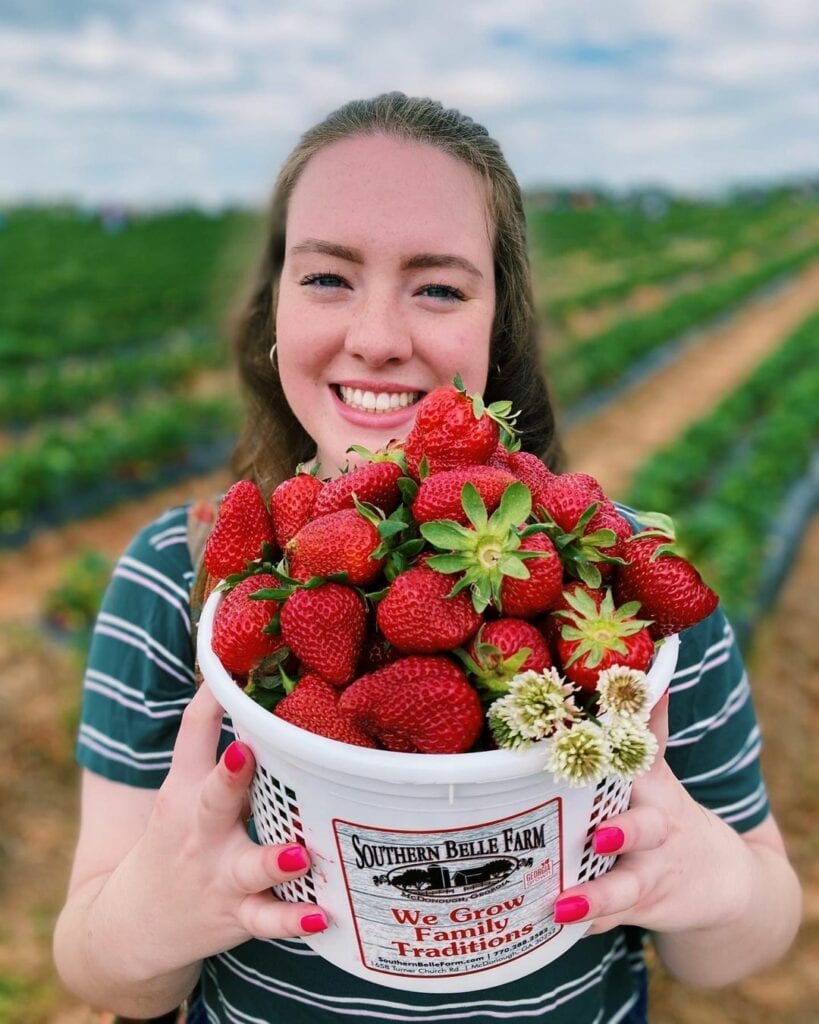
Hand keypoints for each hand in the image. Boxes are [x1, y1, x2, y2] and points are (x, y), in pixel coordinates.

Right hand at [120, 682, 327, 978]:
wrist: (133, 925)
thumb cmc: (176, 836)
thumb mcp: (181, 786)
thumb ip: (215, 739)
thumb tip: (250, 677)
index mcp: (186, 787)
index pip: (192, 734)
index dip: (210, 700)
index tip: (224, 671)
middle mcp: (200, 829)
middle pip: (213, 799)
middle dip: (228, 777)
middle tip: (243, 754)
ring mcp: (218, 874)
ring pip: (248, 868)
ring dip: (274, 861)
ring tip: (301, 854)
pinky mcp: (237, 914)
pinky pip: (267, 919)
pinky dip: (294, 920)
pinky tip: (324, 914)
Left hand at [553, 692, 752, 935]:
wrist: (722, 878)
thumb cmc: (667, 812)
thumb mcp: (660, 770)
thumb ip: (647, 724)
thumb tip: (650, 670)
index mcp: (651, 788)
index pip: (632, 762)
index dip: (609, 751)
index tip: (574, 736)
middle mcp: (654, 829)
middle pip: (642, 828)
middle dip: (623, 831)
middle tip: (598, 835)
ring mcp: (651, 873)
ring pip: (626, 886)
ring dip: (599, 895)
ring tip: (567, 902)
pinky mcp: (644, 908)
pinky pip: (615, 918)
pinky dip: (592, 922)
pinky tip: (561, 926)